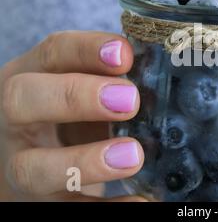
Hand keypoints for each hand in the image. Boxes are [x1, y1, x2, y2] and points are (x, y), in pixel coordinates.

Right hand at [0, 31, 145, 200]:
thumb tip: (162, 69)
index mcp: (32, 77)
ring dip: (84, 162)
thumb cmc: (72, 118)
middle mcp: (17, 119)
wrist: (39, 166)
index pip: (53, 53)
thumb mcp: (84, 90)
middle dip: (77, 96)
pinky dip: (107, 209)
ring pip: (33, 167)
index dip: (87, 49)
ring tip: (133, 156)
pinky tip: (142, 201)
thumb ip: (111, 80)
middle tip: (129, 101)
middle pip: (23, 99)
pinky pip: (66, 210)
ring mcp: (21, 164)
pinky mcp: (38, 203)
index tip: (126, 55)